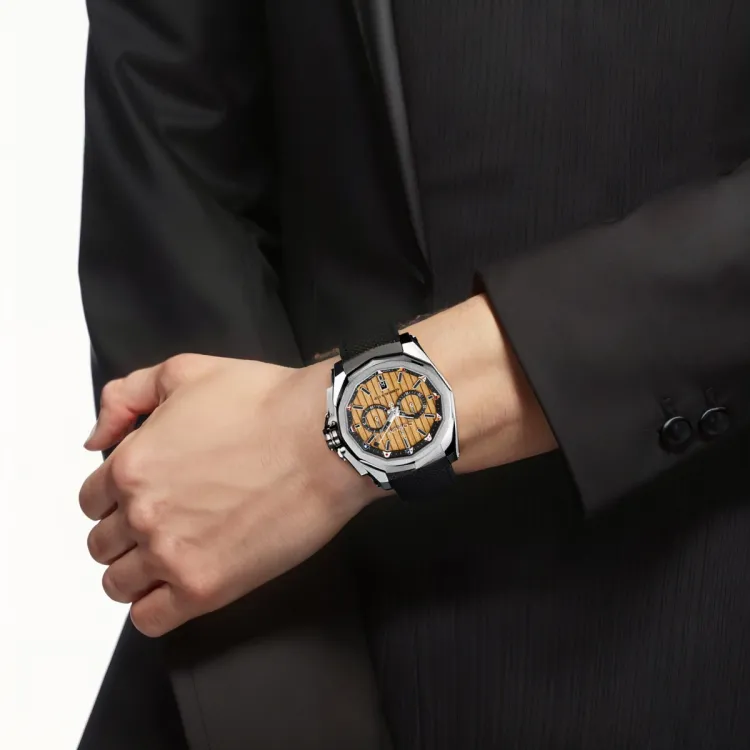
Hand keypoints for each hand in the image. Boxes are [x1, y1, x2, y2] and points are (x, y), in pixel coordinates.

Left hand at [80, 354, 374, 636]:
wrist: (325, 440)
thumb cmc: (268, 405)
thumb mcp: (186, 371)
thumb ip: (125, 396)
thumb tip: (95, 437)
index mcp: (131, 464)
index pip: (91, 500)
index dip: (116, 496)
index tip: (141, 496)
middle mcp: (142, 514)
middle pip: (102, 544)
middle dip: (125, 533)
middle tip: (163, 521)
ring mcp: (171, 555)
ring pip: (118, 584)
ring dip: (136, 571)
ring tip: (170, 556)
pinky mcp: (206, 588)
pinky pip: (150, 619)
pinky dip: (154, 608)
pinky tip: (177, 587)